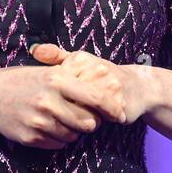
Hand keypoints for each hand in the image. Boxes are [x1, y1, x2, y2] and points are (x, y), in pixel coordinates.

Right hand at [0, 53, 126, 149]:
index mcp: (57, 80)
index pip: (96, 98)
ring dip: (75, 131)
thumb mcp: (47, 71)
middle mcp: (49, 101)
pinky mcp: (32, 137)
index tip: (119, 114)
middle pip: (88, 122)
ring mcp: (39, 121)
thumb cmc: (22, 80)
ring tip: (66, 120)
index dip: (112, 108)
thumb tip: (106, 89)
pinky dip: (60, 138)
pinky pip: (58, 144)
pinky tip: (52, 127)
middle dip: (93, 122)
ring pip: (74, 135)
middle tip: (89, 118)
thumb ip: (73, 79)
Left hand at [29, 43, 152, 126]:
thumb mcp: (78, 62)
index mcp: (80, 59)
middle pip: (68, 99)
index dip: (56, 96)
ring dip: (80, 117)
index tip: (61, 98)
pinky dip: (94, 122)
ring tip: (83, 113)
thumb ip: (56, 57)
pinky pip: (98, 120)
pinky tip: (96, 118)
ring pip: (82, 111)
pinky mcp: (119, 104)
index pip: (56, 84)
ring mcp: (109, 86)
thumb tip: (35, 50)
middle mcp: (96, 69)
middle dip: (66, 108)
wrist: (137, 86)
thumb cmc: (101, 76)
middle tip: (69, 110)